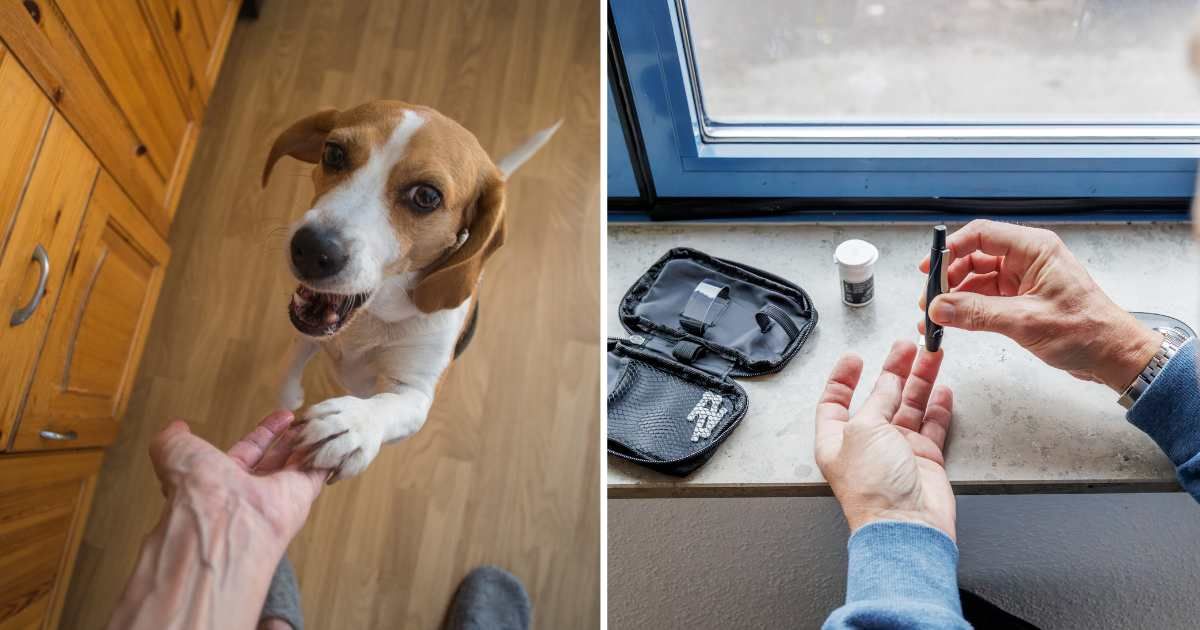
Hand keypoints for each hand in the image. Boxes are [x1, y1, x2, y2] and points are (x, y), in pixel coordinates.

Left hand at [150, 410, 325, 541]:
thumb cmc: (196, 488)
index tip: (282, 415)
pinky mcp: (302, 497)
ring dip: (309, 444)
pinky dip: (328, 455)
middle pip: (276, 459)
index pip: (248, 451)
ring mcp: (277, 494)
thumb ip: (173, 438)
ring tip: (321, 423)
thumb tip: (176, 426)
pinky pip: (319, 472)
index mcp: (221, 479)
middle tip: (304, 420)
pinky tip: (337, 438)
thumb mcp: (174, 451)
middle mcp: (250, 490)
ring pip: (298, 465)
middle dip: (290, 439)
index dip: (264, 433)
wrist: (223, 520)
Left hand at [814, 341, 955, 539]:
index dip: (843, 379)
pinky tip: (944, 388)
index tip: (854, 358)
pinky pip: (932, 426)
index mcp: (837, 439)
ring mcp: (897, 451)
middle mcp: (866, 444)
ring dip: (920, 381)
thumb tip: (888, 381)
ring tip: (931, 354)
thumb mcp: (864, 430)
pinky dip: (938, 407)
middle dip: (893, 370)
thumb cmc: (873, 487)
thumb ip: (877, 401)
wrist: (907, 525)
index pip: (835, 402)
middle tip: (907, 346)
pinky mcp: (924, 460)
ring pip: (910, 407)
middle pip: (880, 398)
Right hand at [918, 219, 1160, 391]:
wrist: (1113, 355)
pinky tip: (952, 322)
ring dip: (954, 297)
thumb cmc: (1086, 331)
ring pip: (976, 279)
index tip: (929, 269)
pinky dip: (966, 309)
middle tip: (929, 301)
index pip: (982, 235)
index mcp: (1034, 249)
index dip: (952, 249)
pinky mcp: (1020, 299)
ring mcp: (1023, 279)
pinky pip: (984, 298)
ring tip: (935, 317)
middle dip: (948, 278)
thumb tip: (939, 308)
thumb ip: (978, 313)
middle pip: (974, 257)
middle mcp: (1027, 259)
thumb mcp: (1026, 321)